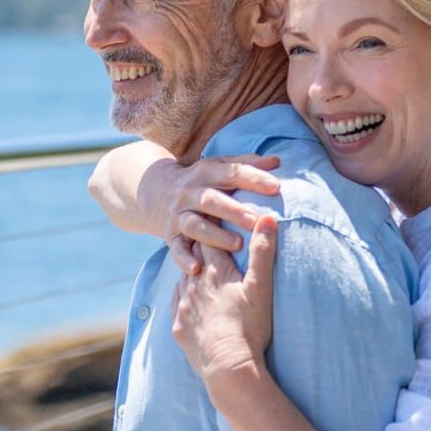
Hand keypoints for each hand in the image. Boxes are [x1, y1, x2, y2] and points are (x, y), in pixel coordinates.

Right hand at [143, 153, 280, 255]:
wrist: (154, 192)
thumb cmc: (201, 181)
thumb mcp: (219, 166)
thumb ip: (247, 164)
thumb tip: (277, 161)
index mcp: (206, 173)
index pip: (230, 173)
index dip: (253, 178)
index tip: (275, 186)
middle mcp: (190, 193)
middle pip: (210, 200)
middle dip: (232, 210)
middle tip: (255, 220)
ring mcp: (179, 214)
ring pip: (194, 225)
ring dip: (214, 235)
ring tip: (237, 244)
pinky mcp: (170, 235)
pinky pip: (176, 248)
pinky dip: (184, 259)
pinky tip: (197, 269)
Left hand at [171, 213, 278, 385]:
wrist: (228, 367)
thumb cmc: (250, 326)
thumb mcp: (261, 287)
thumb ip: (263, 251)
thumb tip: (269, 218)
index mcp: (215, 271)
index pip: (210, 239)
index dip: (212, 226)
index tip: (212, 214)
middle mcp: (194, 284)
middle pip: (193, 256)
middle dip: (199, 243)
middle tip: (202, 231)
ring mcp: (184, 305)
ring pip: (183, 278)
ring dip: (191, 269)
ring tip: (197, 264)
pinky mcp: (179, 326)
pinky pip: (176, 302)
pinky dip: (182, 294)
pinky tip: (187, 296)